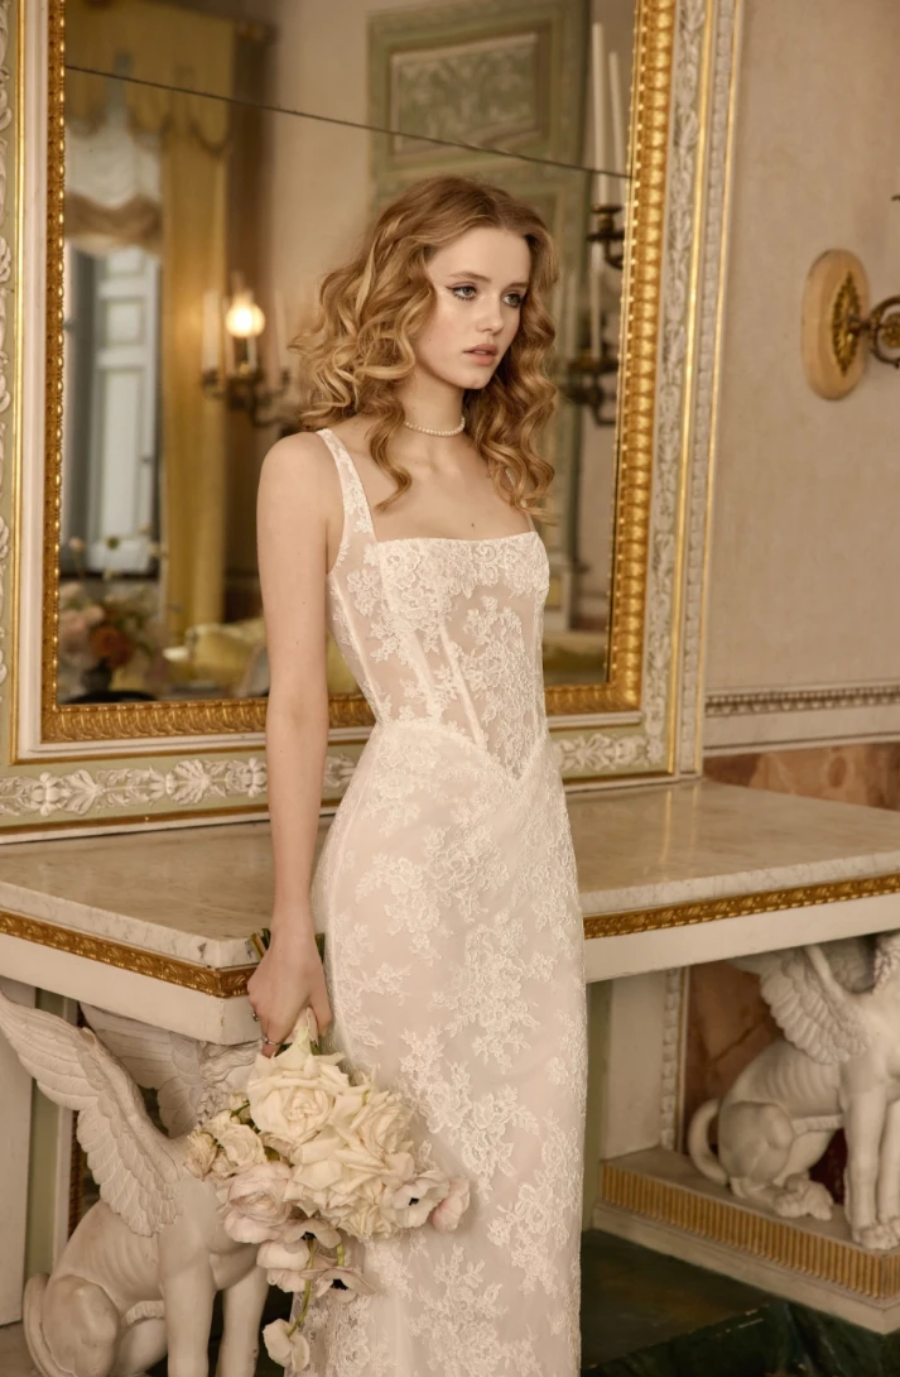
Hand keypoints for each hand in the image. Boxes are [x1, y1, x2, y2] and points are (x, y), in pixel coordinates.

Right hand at [246, 921, 332, 1057]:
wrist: (290, 941)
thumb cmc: (308, 969)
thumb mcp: (321, 995)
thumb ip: (322, 1019)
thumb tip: (321, 1033)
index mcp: (279, 1020)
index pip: (271, 1047)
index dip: (278, 1050)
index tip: (287, 1047)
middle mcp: (262, 1013)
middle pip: (268, 1032)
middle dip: (279, 1031)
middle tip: (294, 1018)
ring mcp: (254, 999)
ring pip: (262, 1016)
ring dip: (273, 1014)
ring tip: (288, 998)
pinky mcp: (251, 986)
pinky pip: (259, 1001)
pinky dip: (267, 1000)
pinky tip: (279, 984)